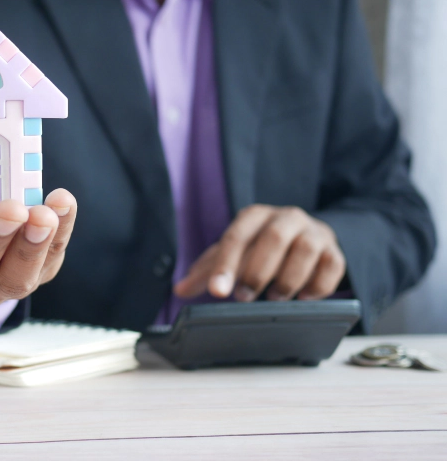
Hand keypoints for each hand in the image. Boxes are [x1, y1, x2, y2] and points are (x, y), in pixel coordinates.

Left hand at [174, 205, 345, 301]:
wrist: (307, 237)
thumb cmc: (262, 247)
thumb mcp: (234, 254)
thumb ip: (208, 271)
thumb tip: (180, 289)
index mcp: (255, 216)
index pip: (236, 237)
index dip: (225, 265)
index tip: (217, 292)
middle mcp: (286, 218)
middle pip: (273, 238)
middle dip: (257, 271)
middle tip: (244, 298)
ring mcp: (314, 233)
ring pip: (305, 250)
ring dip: (288, 278)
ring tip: (276, 298)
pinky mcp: (334, 251)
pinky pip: (332, 265)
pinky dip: (318, 285)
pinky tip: (304, 298)